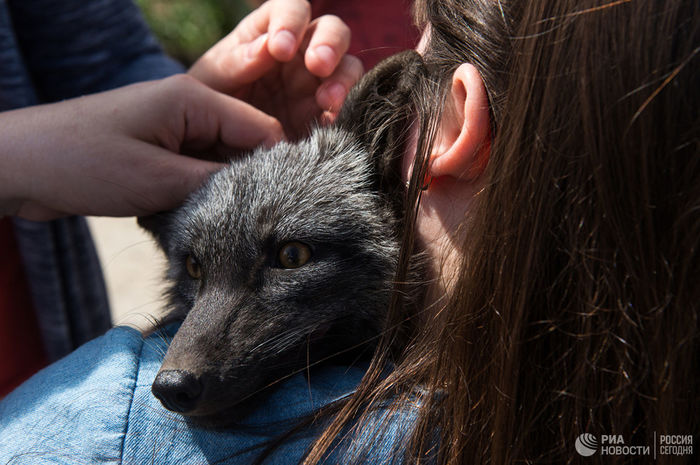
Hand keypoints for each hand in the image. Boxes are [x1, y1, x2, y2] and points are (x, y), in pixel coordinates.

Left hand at [0, 75, 282, 220]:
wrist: (20, 165)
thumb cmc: (83, 164)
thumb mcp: (159, 180)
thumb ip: (218, 183)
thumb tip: (262, 192)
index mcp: (194, 99)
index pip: (261, 129)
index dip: (275, 167)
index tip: (278, 206)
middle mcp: (189, 107)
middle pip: (243, 144)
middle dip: (247, 181)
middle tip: (246, 221)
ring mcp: (173, 127)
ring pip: (221, 160)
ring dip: (220, 189)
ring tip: (214, 219)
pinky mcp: (160, 148)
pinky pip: (196, 168)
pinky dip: (199, 191)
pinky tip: (191, 213)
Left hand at [189, 0, 363, 138]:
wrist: (214, 145)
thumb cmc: (210, 100)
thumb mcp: (212, 79)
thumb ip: (237, 62)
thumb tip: (267, 46)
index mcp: (270, 31)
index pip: (292, 9)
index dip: (291, 22)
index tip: (280, 49)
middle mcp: (301, 52)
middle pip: (332, 31)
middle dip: (330, 44)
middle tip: (318, 66)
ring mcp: (318, 83)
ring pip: (348, 66)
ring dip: (343, 79)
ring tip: (328, 101)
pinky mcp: (326, 115)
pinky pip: (347, 108)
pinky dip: (343, 114)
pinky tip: (328, 126)